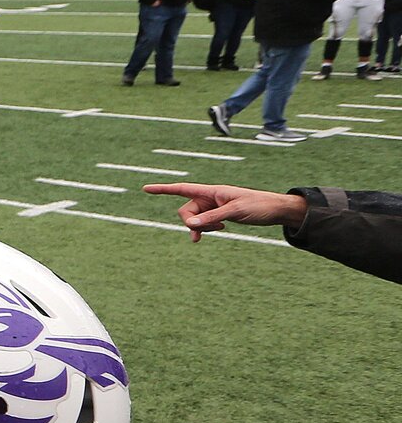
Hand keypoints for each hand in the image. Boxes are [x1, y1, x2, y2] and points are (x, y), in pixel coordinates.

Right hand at [141, 182, 305, 239]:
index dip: (163, 189)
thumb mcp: (234, 211)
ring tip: (219, 230)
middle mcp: (210, 197)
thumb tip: (188, 225)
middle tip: (210, 230)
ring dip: (202, 227)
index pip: (182, 189)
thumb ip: (210, 218)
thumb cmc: (258, 205)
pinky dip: (205, 229)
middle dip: (193, 222)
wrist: (276, 211)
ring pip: (195, 219)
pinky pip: (204, 223)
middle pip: (187, 210)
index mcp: (212, 191)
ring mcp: (214, 207)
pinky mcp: (220, 215)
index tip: (146, 188)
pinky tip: (214, 233)